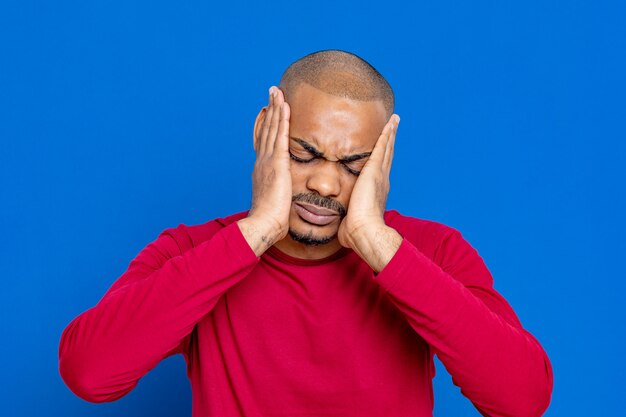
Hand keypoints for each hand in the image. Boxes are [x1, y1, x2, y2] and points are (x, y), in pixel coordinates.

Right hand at [238, 87, 291, 255]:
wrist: (264, 225)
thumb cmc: (271, 219)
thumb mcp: (276, 200)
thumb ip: (280, 190)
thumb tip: (286, 191)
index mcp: (262, 169)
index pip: (264, 140)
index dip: (266, 123)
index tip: (269, 110)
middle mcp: (262, 161)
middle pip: (265, 129)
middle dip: (270, 109)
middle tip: (273, 92)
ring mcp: (268, 161)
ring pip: (271, 128)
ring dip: (275, 108)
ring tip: (278, 91)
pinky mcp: (276, 164)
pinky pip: (280, 136)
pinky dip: (282, 120)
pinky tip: (285, 106)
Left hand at [337, 114, 402, 271]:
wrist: (364, 232)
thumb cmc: (356, 233)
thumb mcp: (349, 222)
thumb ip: (345, 219)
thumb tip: (340, 225)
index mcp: (376, 193)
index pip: (378, 171)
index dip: (381, 160)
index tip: (384, 151)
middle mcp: (381, 181)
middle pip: (386, 156)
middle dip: (389, 142)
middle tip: (393, 127)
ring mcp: (380, 175)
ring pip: (386, 149)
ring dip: (390, 134)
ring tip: (394, 121)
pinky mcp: (374, 170)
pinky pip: (382, 147)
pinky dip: (387, 134)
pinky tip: (389, 123)